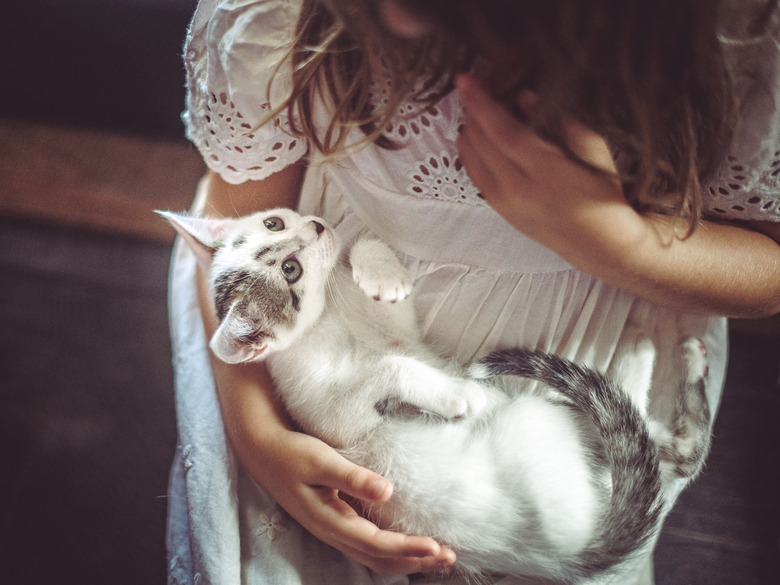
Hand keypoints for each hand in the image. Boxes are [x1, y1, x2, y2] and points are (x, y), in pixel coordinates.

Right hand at [251, 427, 456, 574]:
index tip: (437, 546)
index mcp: (330, 520)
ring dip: (407, 560)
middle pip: (380, 558)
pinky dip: (392, 551)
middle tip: (450, 557)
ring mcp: (333, 530)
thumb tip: (388, 491)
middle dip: (416, 561)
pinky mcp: (335, 522)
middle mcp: (333, 532)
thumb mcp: (321, 460)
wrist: (262, 451)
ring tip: (438, 558)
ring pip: (375, 557)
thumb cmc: (292, 452)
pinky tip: (408, 545)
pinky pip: (368, 547)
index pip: (377, 543)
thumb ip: (352, 477)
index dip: (408, 547)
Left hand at [455, 73, 642, 260]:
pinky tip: (475, 136)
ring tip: (478, 109)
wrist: (598, 244)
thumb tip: (523, 96)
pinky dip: (470, 151)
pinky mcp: (498, 211)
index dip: (480, 102)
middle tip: (476, 87)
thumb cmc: (602, 192)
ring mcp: (503, 203)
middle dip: (473, 109)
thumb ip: (558, 119)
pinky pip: (473, 173)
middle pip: (480, 141)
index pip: (500, 130)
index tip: (465, 79)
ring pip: (470, 157)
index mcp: (543, 170)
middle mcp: (517, 189)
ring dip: (469, 129)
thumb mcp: (592, 149)